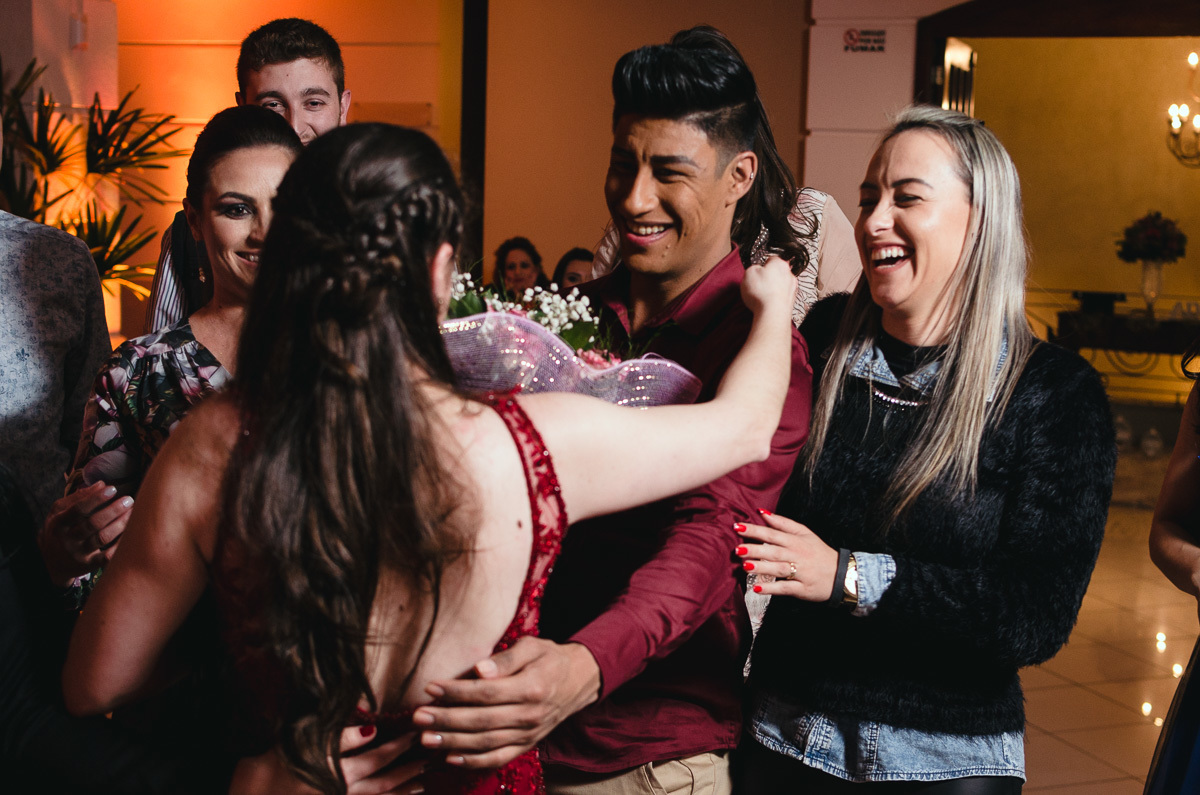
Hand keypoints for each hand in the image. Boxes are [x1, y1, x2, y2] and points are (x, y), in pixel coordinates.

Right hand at [39, 482, 132, 584]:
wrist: (50, 563)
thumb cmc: (59, 530)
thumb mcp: (59, 512)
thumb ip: (77, 497)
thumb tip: (101, 484)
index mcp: (59, 523)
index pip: (78, 509)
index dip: (96, 499)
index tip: (112, 488)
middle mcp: (68, 539)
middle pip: (93, 523)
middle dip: (113, 510)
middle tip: (129, 499)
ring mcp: (79, 553)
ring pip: (103, 538)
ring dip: (121, 523)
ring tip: (133, 511)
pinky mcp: (89, 565)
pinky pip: (107, 557)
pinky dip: (120, 545)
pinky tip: (132, 533)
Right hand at [228, 727, 424, 794]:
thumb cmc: (277, 764)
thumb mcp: (307, 742)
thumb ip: (341, 736)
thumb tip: (371, 725)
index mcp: (340, 774)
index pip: (379, 758)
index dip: (399, 746)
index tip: (414, 733)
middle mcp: (345, 794)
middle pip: (385, 783)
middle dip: (408, 770)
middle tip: (428, 759)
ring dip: (402, 791)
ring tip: (422, 784)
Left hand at [412, 637, 600, 768]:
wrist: (580, 680)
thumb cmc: (549, 658)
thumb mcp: (532, 646)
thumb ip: (505, 659)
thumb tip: (478, 670)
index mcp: (532, 687)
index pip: (487, 693)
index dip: (456, 692)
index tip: (430, 687)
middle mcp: (530, 715)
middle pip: (482, 721)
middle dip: (446, 720)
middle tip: (418, 716)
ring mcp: (529, 734)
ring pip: (486, 744)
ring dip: (453, 742)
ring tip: (425, 737)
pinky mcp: (527, 745)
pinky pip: (498, 758)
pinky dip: (473, 762)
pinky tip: (450, 757)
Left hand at [736, 510, 838, 601]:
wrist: (842, 574)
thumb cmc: (818, 553)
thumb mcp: (805, 534)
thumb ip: (783, 523)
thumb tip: (762, 512)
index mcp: (796, 541)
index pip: (772, 534)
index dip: (755, 530)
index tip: (738, 527)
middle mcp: (797, 556)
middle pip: (774, 551)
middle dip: (755, 550)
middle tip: (738, 549)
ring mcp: (800, 573)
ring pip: (779, 569)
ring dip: (762, 567)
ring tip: (745, 566)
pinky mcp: (802, 589)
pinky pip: (786, 588)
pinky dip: (772, 589)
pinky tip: (757, 589)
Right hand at [740, 255, 795, 317]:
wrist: (772, 313)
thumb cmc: (761, 293)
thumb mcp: (748, 273)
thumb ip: (753, 268)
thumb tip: (756, 270)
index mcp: (779, 263)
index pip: (771, 259)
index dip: (761, 265)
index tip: (756, 271)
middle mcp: (789, 274)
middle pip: (777, 273)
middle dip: (768, 277)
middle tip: (758, 284)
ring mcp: (792, 288)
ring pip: (780, 285)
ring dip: (772, 289)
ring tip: (761, 295)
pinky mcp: (791, 301)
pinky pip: (781, 296)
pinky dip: (775, 299)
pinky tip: (767, 303)